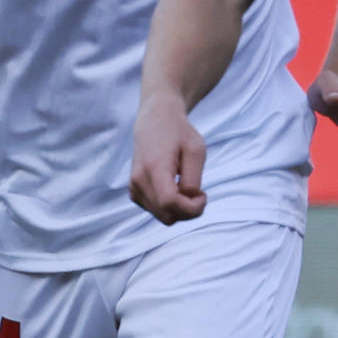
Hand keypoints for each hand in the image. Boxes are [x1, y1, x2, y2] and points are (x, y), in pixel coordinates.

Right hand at [130, 96, 207, 223]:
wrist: (155, 120)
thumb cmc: (179, 133)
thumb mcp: (196, 150)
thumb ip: (193, 178)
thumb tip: (188, 200)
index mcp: (155, 167)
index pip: (170, 202)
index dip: (191, 208)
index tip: (203, 195)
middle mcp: (139, 180)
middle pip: (166, 216)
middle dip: (188, 211)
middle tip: (199, 193)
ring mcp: (134, 187)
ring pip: (162, 217)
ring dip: (180, 209)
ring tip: (187, 188)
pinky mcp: (134, 192)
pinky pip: (156, 211)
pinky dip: (170, 207)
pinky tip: (176, 189)